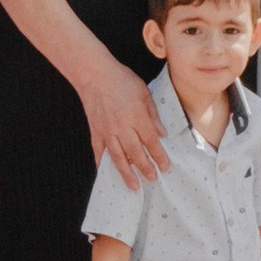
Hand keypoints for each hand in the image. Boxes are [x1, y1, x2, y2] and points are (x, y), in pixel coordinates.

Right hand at [80, 58, 170, 186]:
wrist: (94, 74)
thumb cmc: (121, 80)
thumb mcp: (144, 92)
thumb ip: (153, 114)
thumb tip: (162, 133)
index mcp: (137, 116)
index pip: (151, 141)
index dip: (159, 155)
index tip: (165, 167)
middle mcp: (122, 126)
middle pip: (135, 152)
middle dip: (145, 167)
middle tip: (152, 179)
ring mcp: (107, 130)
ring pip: (118, 157)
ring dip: (126, 173)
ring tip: (133, 186)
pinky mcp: (95, 131)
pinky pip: (99, 150)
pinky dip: (102, 162)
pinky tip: (105, 172)